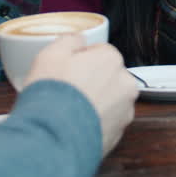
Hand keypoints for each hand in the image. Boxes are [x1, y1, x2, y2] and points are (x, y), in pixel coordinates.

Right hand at [24, 35, 137, 154]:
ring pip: (109, 101)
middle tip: (67, 90)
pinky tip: (75, 125)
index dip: (80, 60)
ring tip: (69, 111)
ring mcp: (124, 111)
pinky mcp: (118, 134)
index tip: (68, 69)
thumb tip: (77, 39)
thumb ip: (69, 40)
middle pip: (107, 76)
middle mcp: (124, 84)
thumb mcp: (50, 54)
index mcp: (111, 59)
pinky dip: (94, 123)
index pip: (100, 52)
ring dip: (94, 103)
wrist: (53, 137)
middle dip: (91, 81)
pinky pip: (106, 123)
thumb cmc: (52, 95)